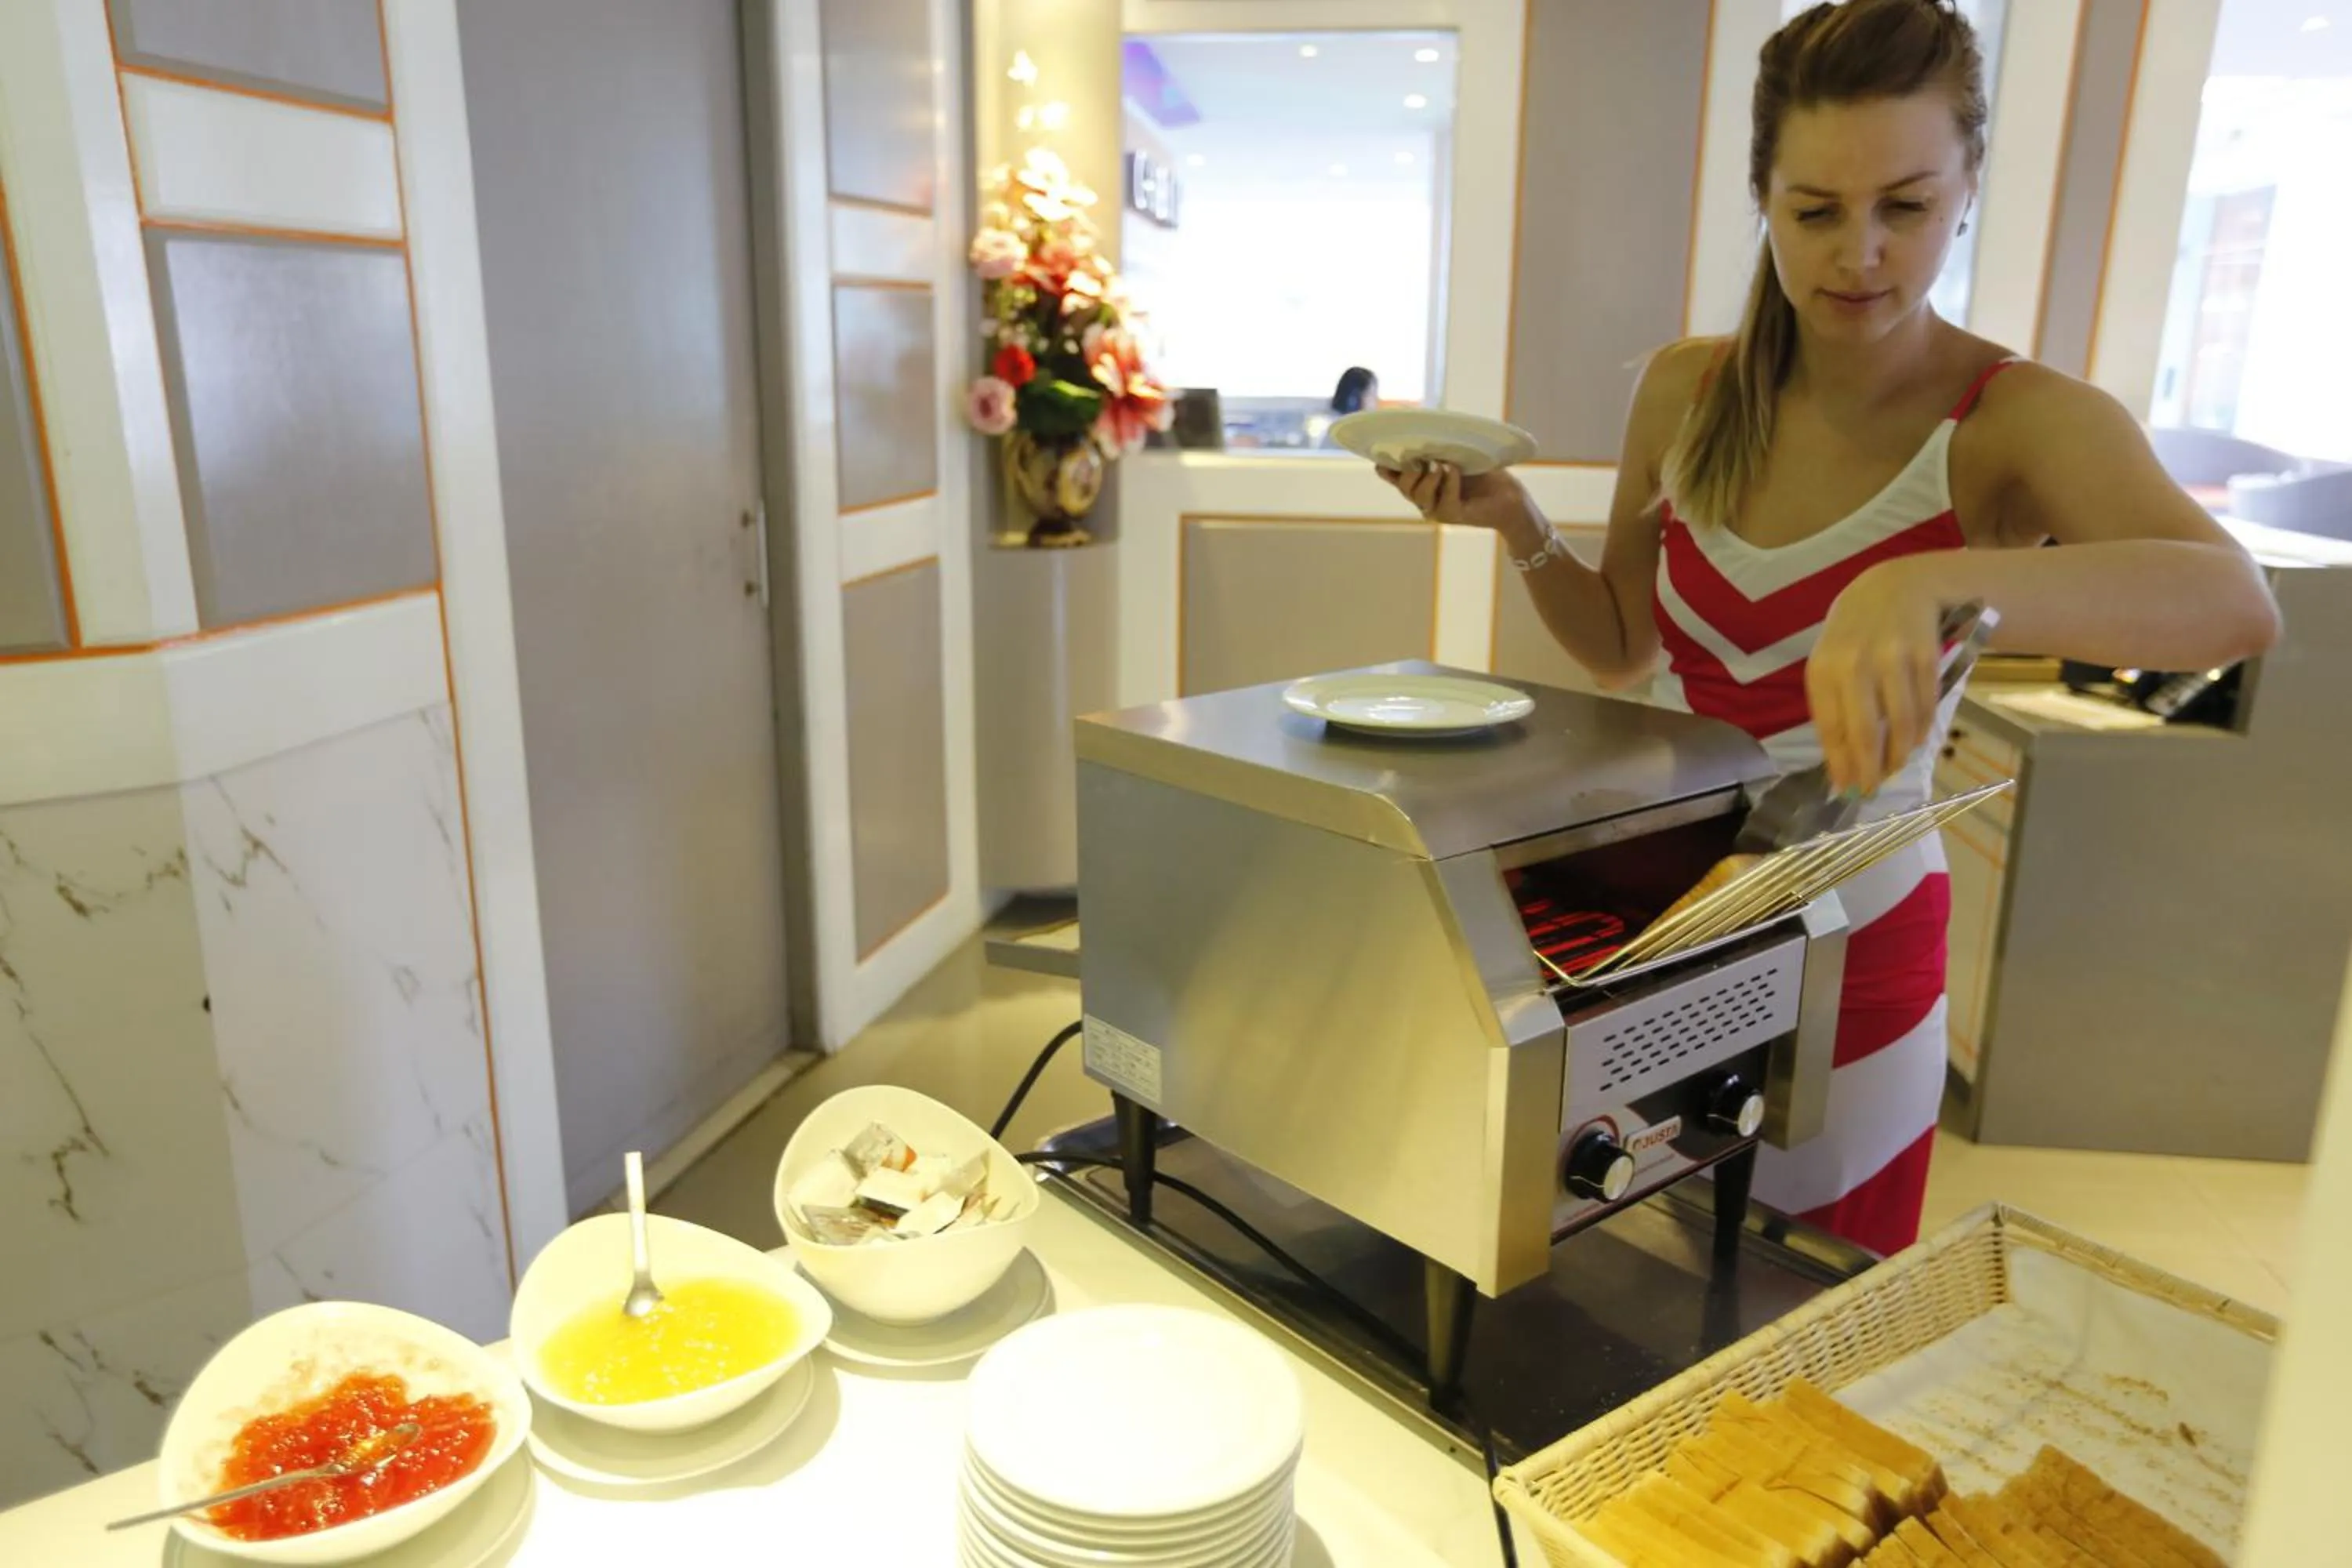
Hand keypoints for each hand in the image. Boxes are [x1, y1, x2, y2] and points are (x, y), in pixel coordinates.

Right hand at [1376, 459, 1538, 538]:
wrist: (1507, 494)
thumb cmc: (1482, 471)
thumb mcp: (1454, 453)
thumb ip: (1435, 447)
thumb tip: (1420, 432)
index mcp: (1419, 480)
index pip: (1392, 475)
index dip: (1385, 467)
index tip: (1385, 454)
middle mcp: (1423, 497)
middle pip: (1403, 486)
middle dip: (1409, 470)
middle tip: (1422, 457)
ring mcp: (1435, 509)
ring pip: (1418, 496)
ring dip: (1428, 477)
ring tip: (1440, 464)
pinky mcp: (1451, 517)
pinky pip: (1443, 501)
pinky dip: (1449, 482)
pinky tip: (1454, 470)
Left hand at [1806, 561, 1946, 794]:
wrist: (1895, 588)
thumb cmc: (1855, 636)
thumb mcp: (1832, 663)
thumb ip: (1834, 708)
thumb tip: (1841, 765)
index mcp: (1823, 669)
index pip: (1830, 728)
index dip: (1840, 763)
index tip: (1846, 789)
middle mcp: (1855, 663)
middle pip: (1865, 731)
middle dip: (1870, 768)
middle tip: (1873, 790)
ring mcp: (1892, 658)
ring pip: (1900, 723)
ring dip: (1900, 753)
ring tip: (1896, 765)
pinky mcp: (1926, 655)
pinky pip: (1925, 705)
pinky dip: (1921, 729)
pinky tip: (1916, 740)